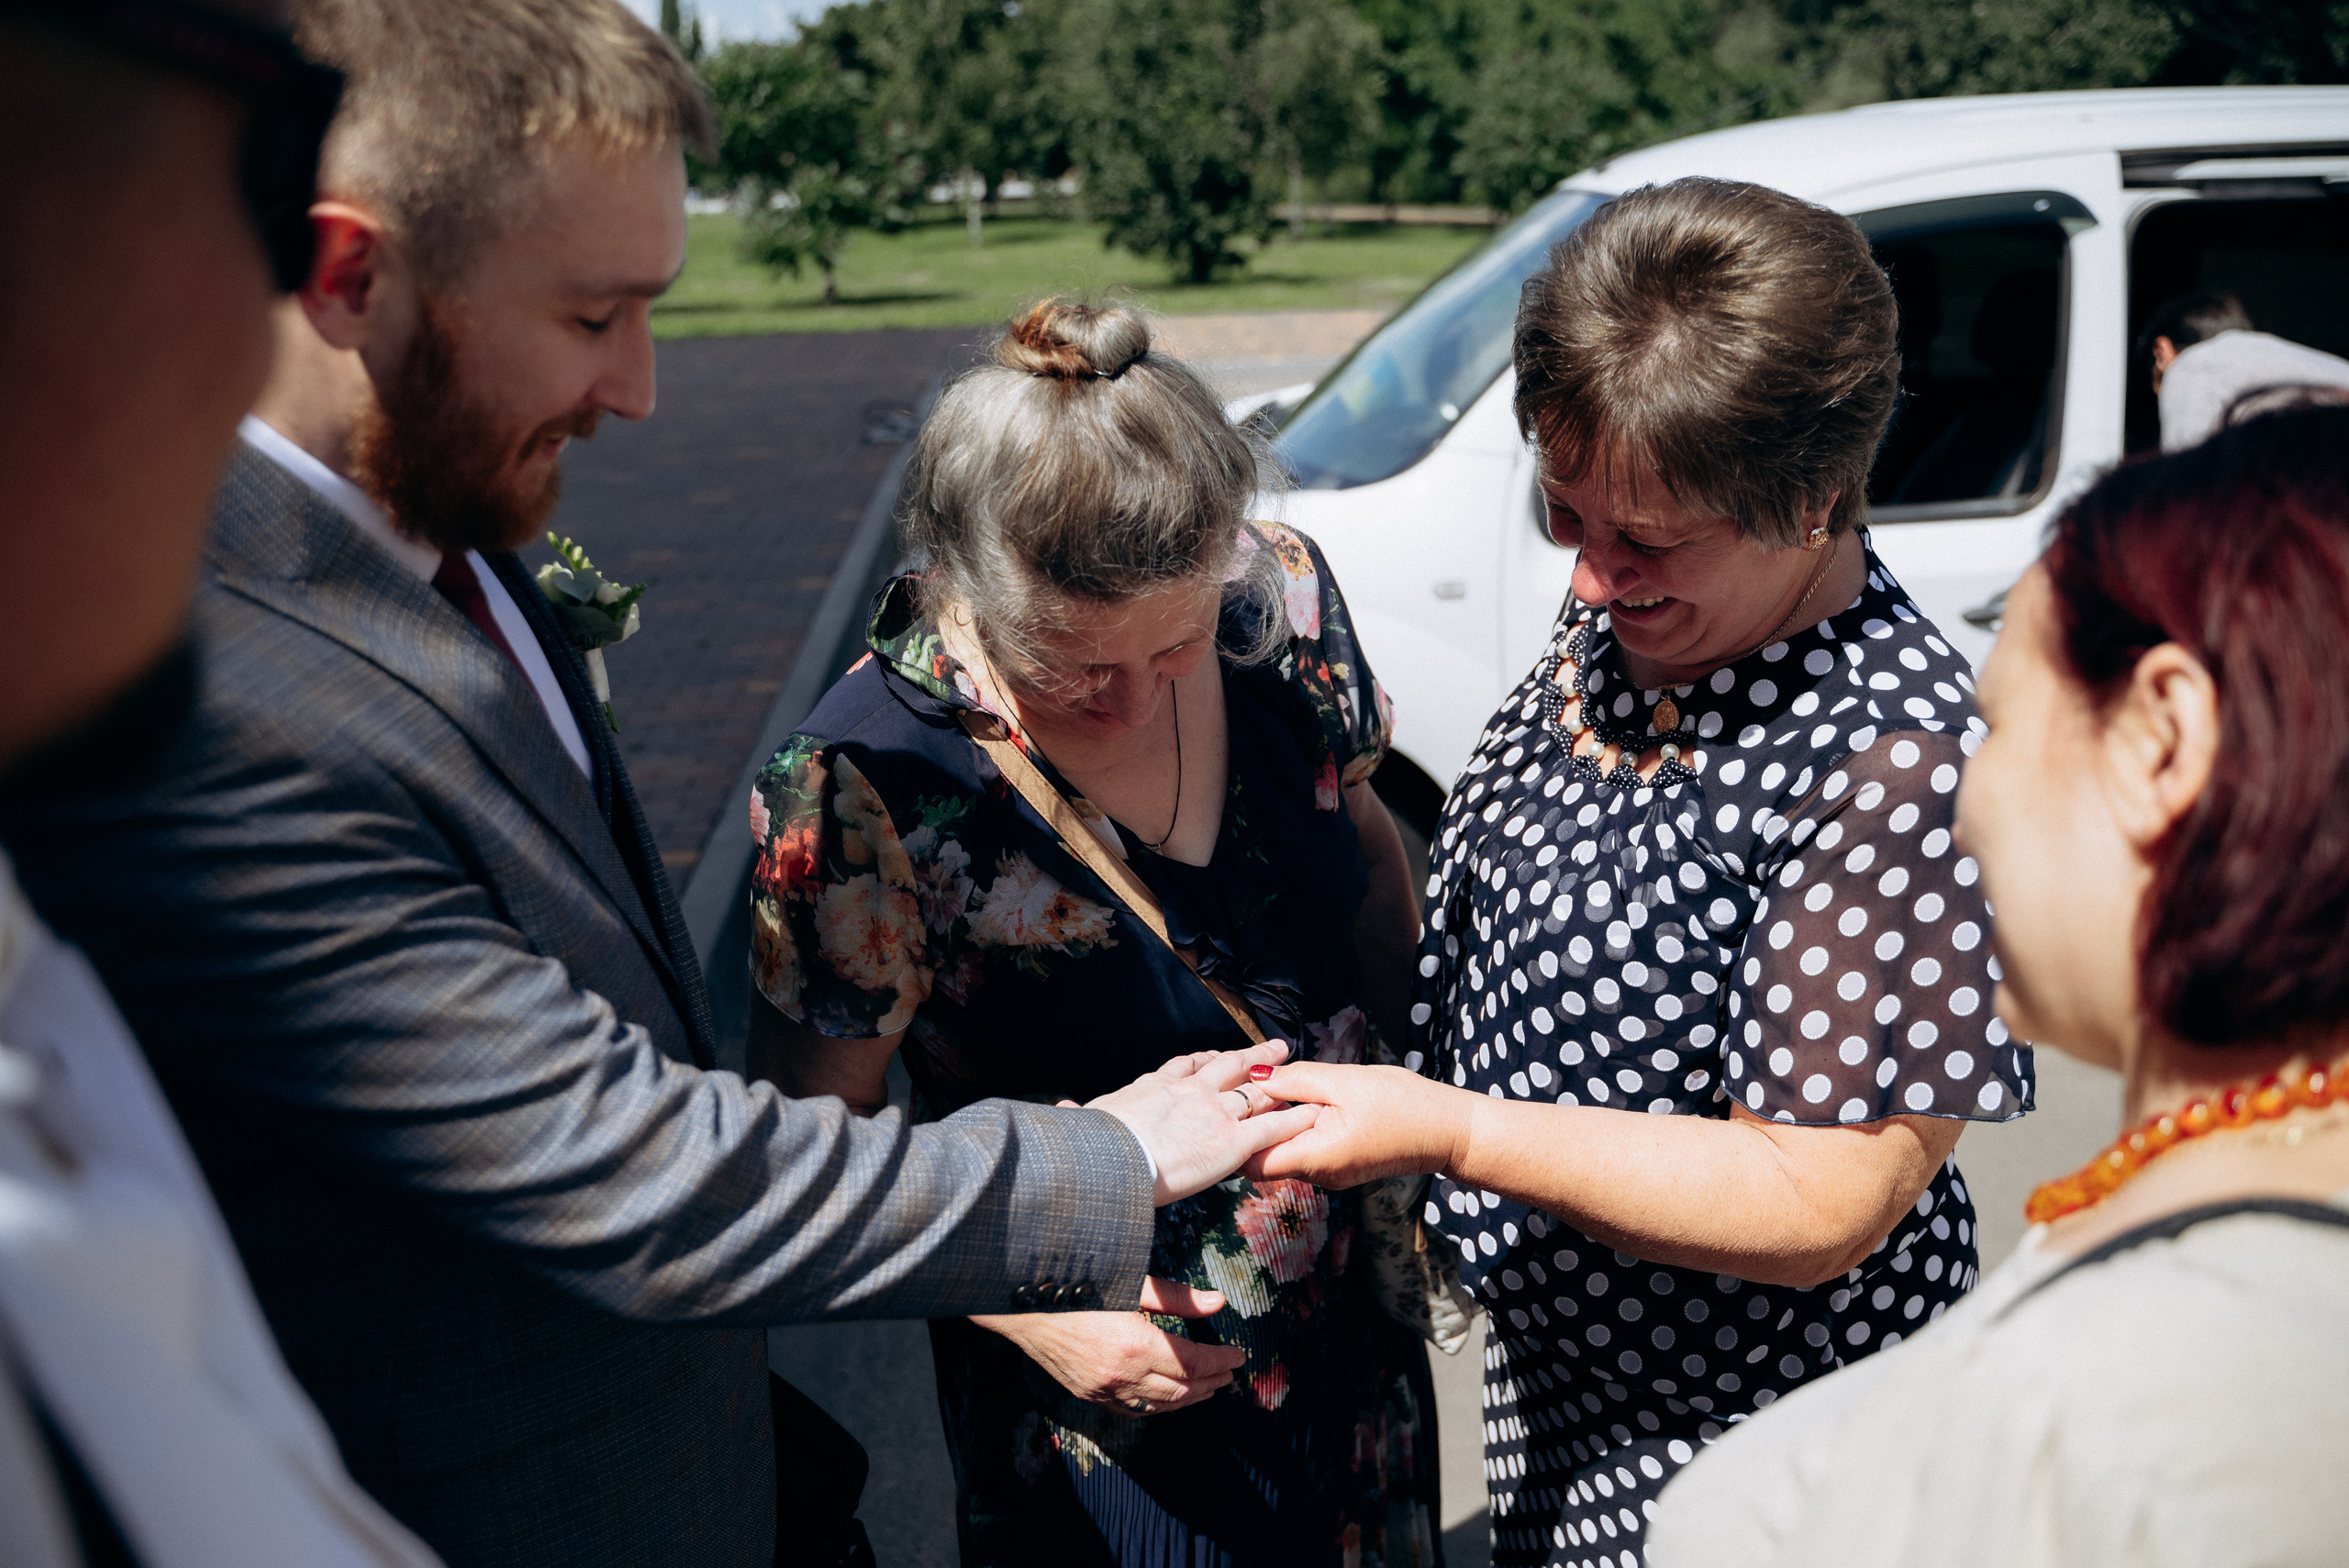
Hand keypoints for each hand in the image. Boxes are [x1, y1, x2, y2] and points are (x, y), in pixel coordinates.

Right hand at [971, 1275, 1244, 1416]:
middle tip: (1229, 1374)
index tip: (1238, 1356)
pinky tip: (1166, 1397)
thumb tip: (1218, 1304)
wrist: (1020, 1302)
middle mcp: (1121, 1376)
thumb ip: (1176, 1298)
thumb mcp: (1130, 1281)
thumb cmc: (1076, 1282)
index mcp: (1135, 1346)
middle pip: (1180, 1390)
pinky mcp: (1087, 1393)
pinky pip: (1131, 1410)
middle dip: (1210, 1383)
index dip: (1220, 1361)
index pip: (1192, 1363)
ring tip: (1208, 1387)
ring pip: (1158, 1405)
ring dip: (1187, 1398)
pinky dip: (1156, 1406)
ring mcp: (1102, 1390)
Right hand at [1088, 1040, 1319, 1203]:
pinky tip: (1311, 1114)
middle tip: (1270, 1046)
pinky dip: (1294, 1120)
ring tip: (1295, 1063)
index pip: (1183, 1067)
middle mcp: (1189, 1092)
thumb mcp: (1083, 1122)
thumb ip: (1077, 1117)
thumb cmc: (1092, 1145)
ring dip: (1278, 1076)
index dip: (1201, 1062)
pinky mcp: (1233, 1141)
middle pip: (1226, 1066)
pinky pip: (1272, 1128)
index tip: (1211, 1057)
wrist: (1110, 1159)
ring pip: (1254, 1089)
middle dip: (1249, 1056)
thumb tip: (1058, 1109)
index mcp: (1154, 1087)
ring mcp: (1214, 1113)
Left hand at [1245, 1062, 1468, 1186]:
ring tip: (1274, 1086)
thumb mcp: (1344, 1081)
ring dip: (1277, 1123)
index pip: (1252, 1162)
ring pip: (1285, 1153)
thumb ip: (1295, 1080)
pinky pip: (1306, 1150)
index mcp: (1316, 1158)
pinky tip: (1301, 1099)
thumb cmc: (1402, 1104)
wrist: (1447, 1130)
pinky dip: (1297, 1127)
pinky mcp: (1340, 1167)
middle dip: (1253, 1126)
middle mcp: (1319, 1176)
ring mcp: (1330, 1175)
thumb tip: (1254, 1077)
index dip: (1235, 1134)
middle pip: (1265, 1159)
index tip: (1231, 1102)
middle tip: (1246, 1087)